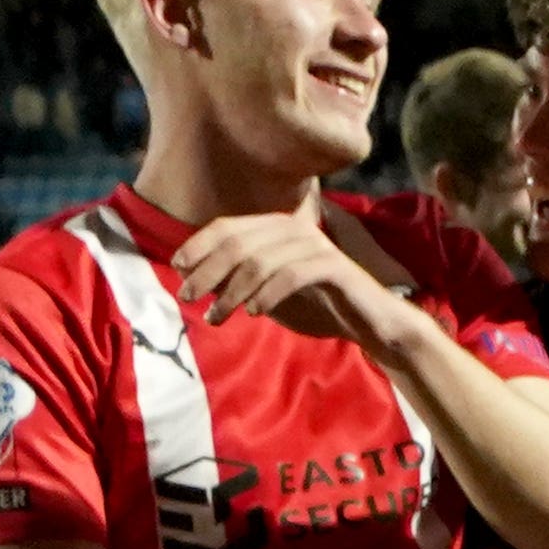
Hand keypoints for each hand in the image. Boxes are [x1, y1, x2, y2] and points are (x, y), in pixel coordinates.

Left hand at [173, 210, 425, 354]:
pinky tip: (253, 313)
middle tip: (188, 297)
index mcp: (278, 228)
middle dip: (207, 270)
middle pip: (238, 242)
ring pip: (260, 261)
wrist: (371, 322)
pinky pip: (290, 276)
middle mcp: (295, 228)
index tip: (178, 269)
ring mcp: (316, 246)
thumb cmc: (318, 306)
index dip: (198, 245)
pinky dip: (266, 295)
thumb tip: (195, 281)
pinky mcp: (333, 267)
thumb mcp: (268, 293)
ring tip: (217, 317)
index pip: (228, 226)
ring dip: (231, 291)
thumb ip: (239, 282)